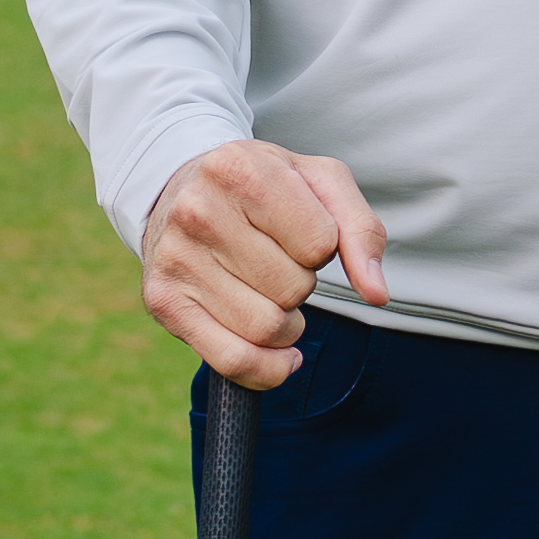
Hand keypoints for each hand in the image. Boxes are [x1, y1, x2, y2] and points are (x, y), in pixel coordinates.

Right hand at [141, 139, 390, 391]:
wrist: (183, 188)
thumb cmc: (265, 186)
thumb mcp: (320, 182)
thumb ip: (360, 230)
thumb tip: (376, 294)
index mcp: (239, 168)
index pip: (320, 243)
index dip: (324, 246)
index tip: (301, 232)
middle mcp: (197, 211)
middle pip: (293, 289)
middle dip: (303, 285)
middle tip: (281, 263)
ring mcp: (174, 259)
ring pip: (266, 328)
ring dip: (288, 324)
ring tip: (271, 295)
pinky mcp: (162, 302)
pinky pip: (231, 361)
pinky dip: (268, 369)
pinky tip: (280, 354)